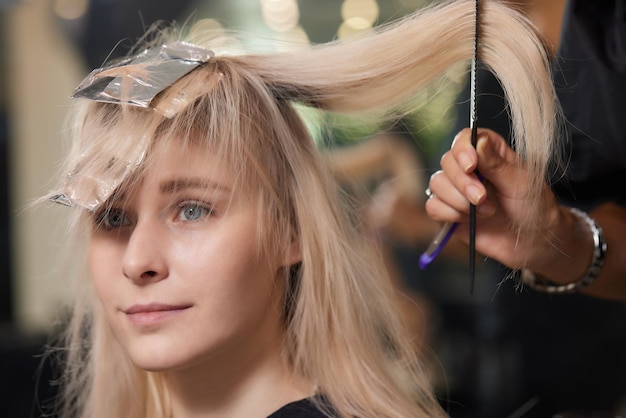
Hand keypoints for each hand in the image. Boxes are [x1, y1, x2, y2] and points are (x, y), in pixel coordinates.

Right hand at [425, 128, 562, 270]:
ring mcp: (457, 190)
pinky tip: (470, 220)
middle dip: (462, 183)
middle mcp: (469, 168)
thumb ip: (496, 164)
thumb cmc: (534, 208)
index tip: (471, 166)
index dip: (462, 150)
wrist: (532, 242)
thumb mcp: (521, 183)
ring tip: (485, 212)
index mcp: (489, 153)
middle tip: (482, 198)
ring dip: (458, 201)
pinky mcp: (449, 211)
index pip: (465, 138)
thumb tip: (478, 141)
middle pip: (447, 162)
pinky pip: (433, 206)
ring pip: (437, 184)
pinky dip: (449, 214)